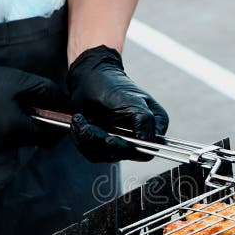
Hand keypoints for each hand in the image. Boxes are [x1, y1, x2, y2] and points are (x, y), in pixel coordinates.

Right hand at [0, 54, 65, 149]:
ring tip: (24, 104)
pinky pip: (11, 138)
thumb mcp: (20, 81)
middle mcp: (6, 143)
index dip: (60, 125)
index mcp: (15, 128)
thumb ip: (47, 91)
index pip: (50, 136)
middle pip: (38, 139)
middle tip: (43, 105)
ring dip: (30, 125)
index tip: (63, 113)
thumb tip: (65, 101)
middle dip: (45, 124)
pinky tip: (10, 109)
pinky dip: (16, 127)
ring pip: (25, 139)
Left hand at [67, 45, 168, 162]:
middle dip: (101, 141)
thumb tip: (148, 142)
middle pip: (122, 155)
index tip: (110, 137)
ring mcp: (122, 141)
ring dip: (87, 139)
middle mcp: (140, 136)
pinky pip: (92, 153)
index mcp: (154, 124)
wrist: (88, 77)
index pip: (147, 151)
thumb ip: (145, 120)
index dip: (128, 148)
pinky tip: (80, 122)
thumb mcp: (131, 100)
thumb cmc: (111, 84)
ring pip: (105, 156)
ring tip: (81, 119)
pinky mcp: (105, 144)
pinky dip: (81, 139)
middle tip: (88, 125)